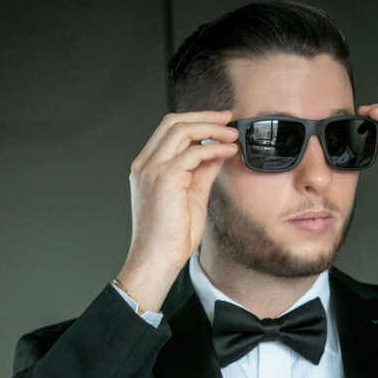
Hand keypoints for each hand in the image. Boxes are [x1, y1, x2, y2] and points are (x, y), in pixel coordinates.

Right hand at [120, 112, 238, 299]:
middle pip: (173, 122)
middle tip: (229, 118)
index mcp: (147, 168)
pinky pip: (193, 153)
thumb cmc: (171, 237)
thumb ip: (202, 172)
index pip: (169, 130)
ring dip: (211, 129)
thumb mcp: (191, 196)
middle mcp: (145, 165)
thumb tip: (217, 152)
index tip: (220, 122)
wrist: (158, 260)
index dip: (196, 121)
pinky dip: (214, 148)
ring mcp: (152, 170)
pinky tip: (228, 151)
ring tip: (232, 134)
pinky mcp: (164, 179)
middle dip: (204, 117)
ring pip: (182, 130)